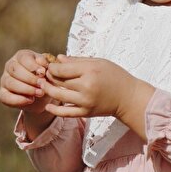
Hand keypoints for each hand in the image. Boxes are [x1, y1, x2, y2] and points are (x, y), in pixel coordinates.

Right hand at [0, 49, 51, 113]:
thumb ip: (46, 65)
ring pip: (10, 83)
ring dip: (26, 89)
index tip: (43, 73)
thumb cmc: (46, 77)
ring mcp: (5, 79)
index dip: (33, 65)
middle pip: (15, 69)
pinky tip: (30, 100)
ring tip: (40, 93)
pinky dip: (18, 99)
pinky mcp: (3, 93)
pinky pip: (5, 97)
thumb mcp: (49, 70)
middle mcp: (10, 66)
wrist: (42, 94)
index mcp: (21, 56)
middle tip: (42, 84)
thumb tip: (42, 63)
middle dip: (30, 78)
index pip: (23, 58)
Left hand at [38, 55, 152, 123]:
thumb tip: (58, 58)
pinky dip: (55, 110)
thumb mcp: (99, 62)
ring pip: (59, 96)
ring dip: (48, 90)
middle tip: (43, 74)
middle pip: (59, 82)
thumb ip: (77, 61)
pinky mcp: (86, 112)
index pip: (62, 69)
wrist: (128, 98)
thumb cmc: (115, 76)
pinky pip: (66, 112)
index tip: (50, 66)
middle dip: (48, 77)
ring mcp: (86, 101)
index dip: (52, 67)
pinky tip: (48, 105)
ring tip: (42, 86)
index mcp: (90, 71)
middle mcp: (87, 86)